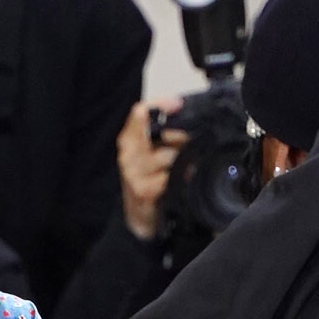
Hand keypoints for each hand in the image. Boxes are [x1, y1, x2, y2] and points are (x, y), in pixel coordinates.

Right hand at [117, 99, 183, 242]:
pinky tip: (180, 181)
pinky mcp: (143, 190)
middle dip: (179, 136)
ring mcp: (133, 172)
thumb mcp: (151, 151)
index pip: (140, 112)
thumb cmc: (148, 179)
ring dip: (182, 160)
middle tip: (190, 143)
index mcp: (129, 138)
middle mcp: (128, 153)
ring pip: (167, 155)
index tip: (178, 104)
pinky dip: (178, 179)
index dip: (161, 105)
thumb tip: (184, 112)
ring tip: (185, 167)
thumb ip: (163, 131)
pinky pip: (168, 178)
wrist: (139, 215)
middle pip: (158, 132)